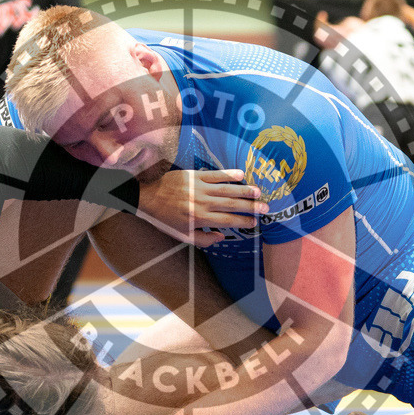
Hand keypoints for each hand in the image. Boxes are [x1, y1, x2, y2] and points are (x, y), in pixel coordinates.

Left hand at [138, 169, 268, 247]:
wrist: (148, 198)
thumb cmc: (166, 219)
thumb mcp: (182, 235)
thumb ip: (203, 239)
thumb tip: (222, 236)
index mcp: (200, 219)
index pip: (228, 221)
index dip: (243, 222)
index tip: (255, 222)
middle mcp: (203, 203)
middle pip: (232, 205)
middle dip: (251, 207)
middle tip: (265, 208)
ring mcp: (199, 188)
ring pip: (227, 189)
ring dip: (245, 190)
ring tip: (258, 192)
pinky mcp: (194, 176)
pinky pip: (215, 174)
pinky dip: (229, 174)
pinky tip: (241, 174)